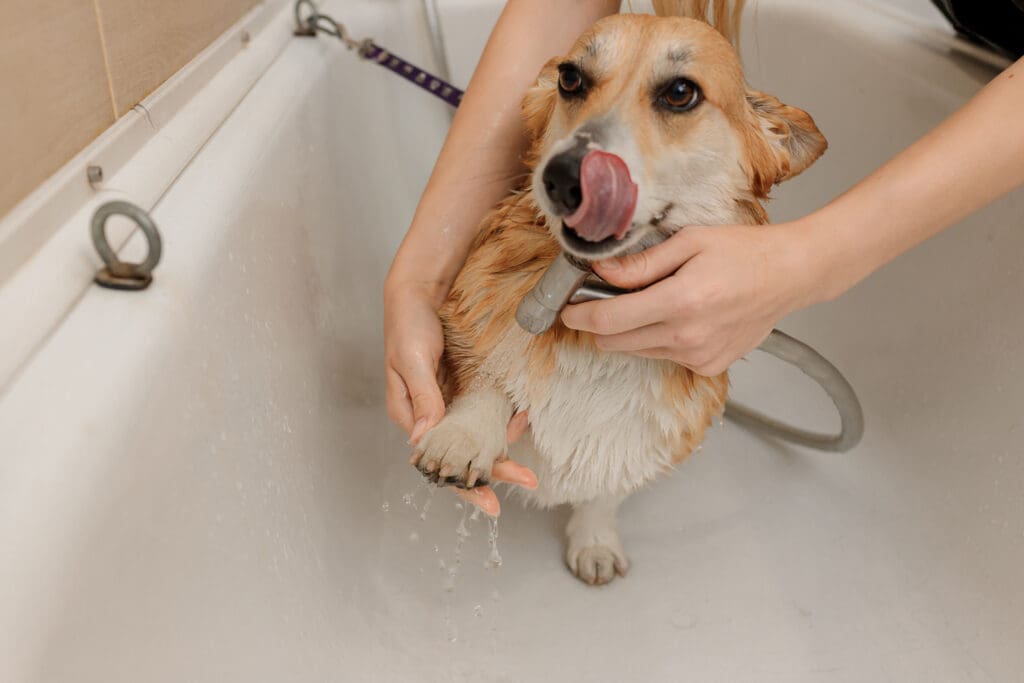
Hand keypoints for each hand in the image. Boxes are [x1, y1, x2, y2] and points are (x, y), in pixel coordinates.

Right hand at [386, 285, 536, 514]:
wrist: (422, 290)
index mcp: (410, 416)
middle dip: (494, 472)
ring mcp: (452, 403)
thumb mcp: (412, 359)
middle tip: (527, 481)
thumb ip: (422, 396)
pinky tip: (522, 418)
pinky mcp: (468, 388)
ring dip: (503, 447)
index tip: (489, 501)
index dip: (463, 483)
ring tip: (527, 456)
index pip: (438, 461)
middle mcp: (431, 416)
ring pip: (479, 438)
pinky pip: (489, 412)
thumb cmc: (408, 323)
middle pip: (463, 456)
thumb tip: (424, 437)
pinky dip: (506, 419)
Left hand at [560, 224, 817, 375]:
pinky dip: (659, 339)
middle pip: (615, 342)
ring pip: (637, 351)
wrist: (789, 276)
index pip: (608, 320)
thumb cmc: (744, 253)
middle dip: (601, 323)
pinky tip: (680, 316)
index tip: (567, 309)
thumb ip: (642, 263)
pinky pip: (664, 357)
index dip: (579, 315)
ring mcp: (698, 356)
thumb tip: (600, 273)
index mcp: (679, 301)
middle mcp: (687, 336)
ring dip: (631, 331)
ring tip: (655, 302)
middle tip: (605, 299)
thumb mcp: (689, 243)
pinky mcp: (708, 366)